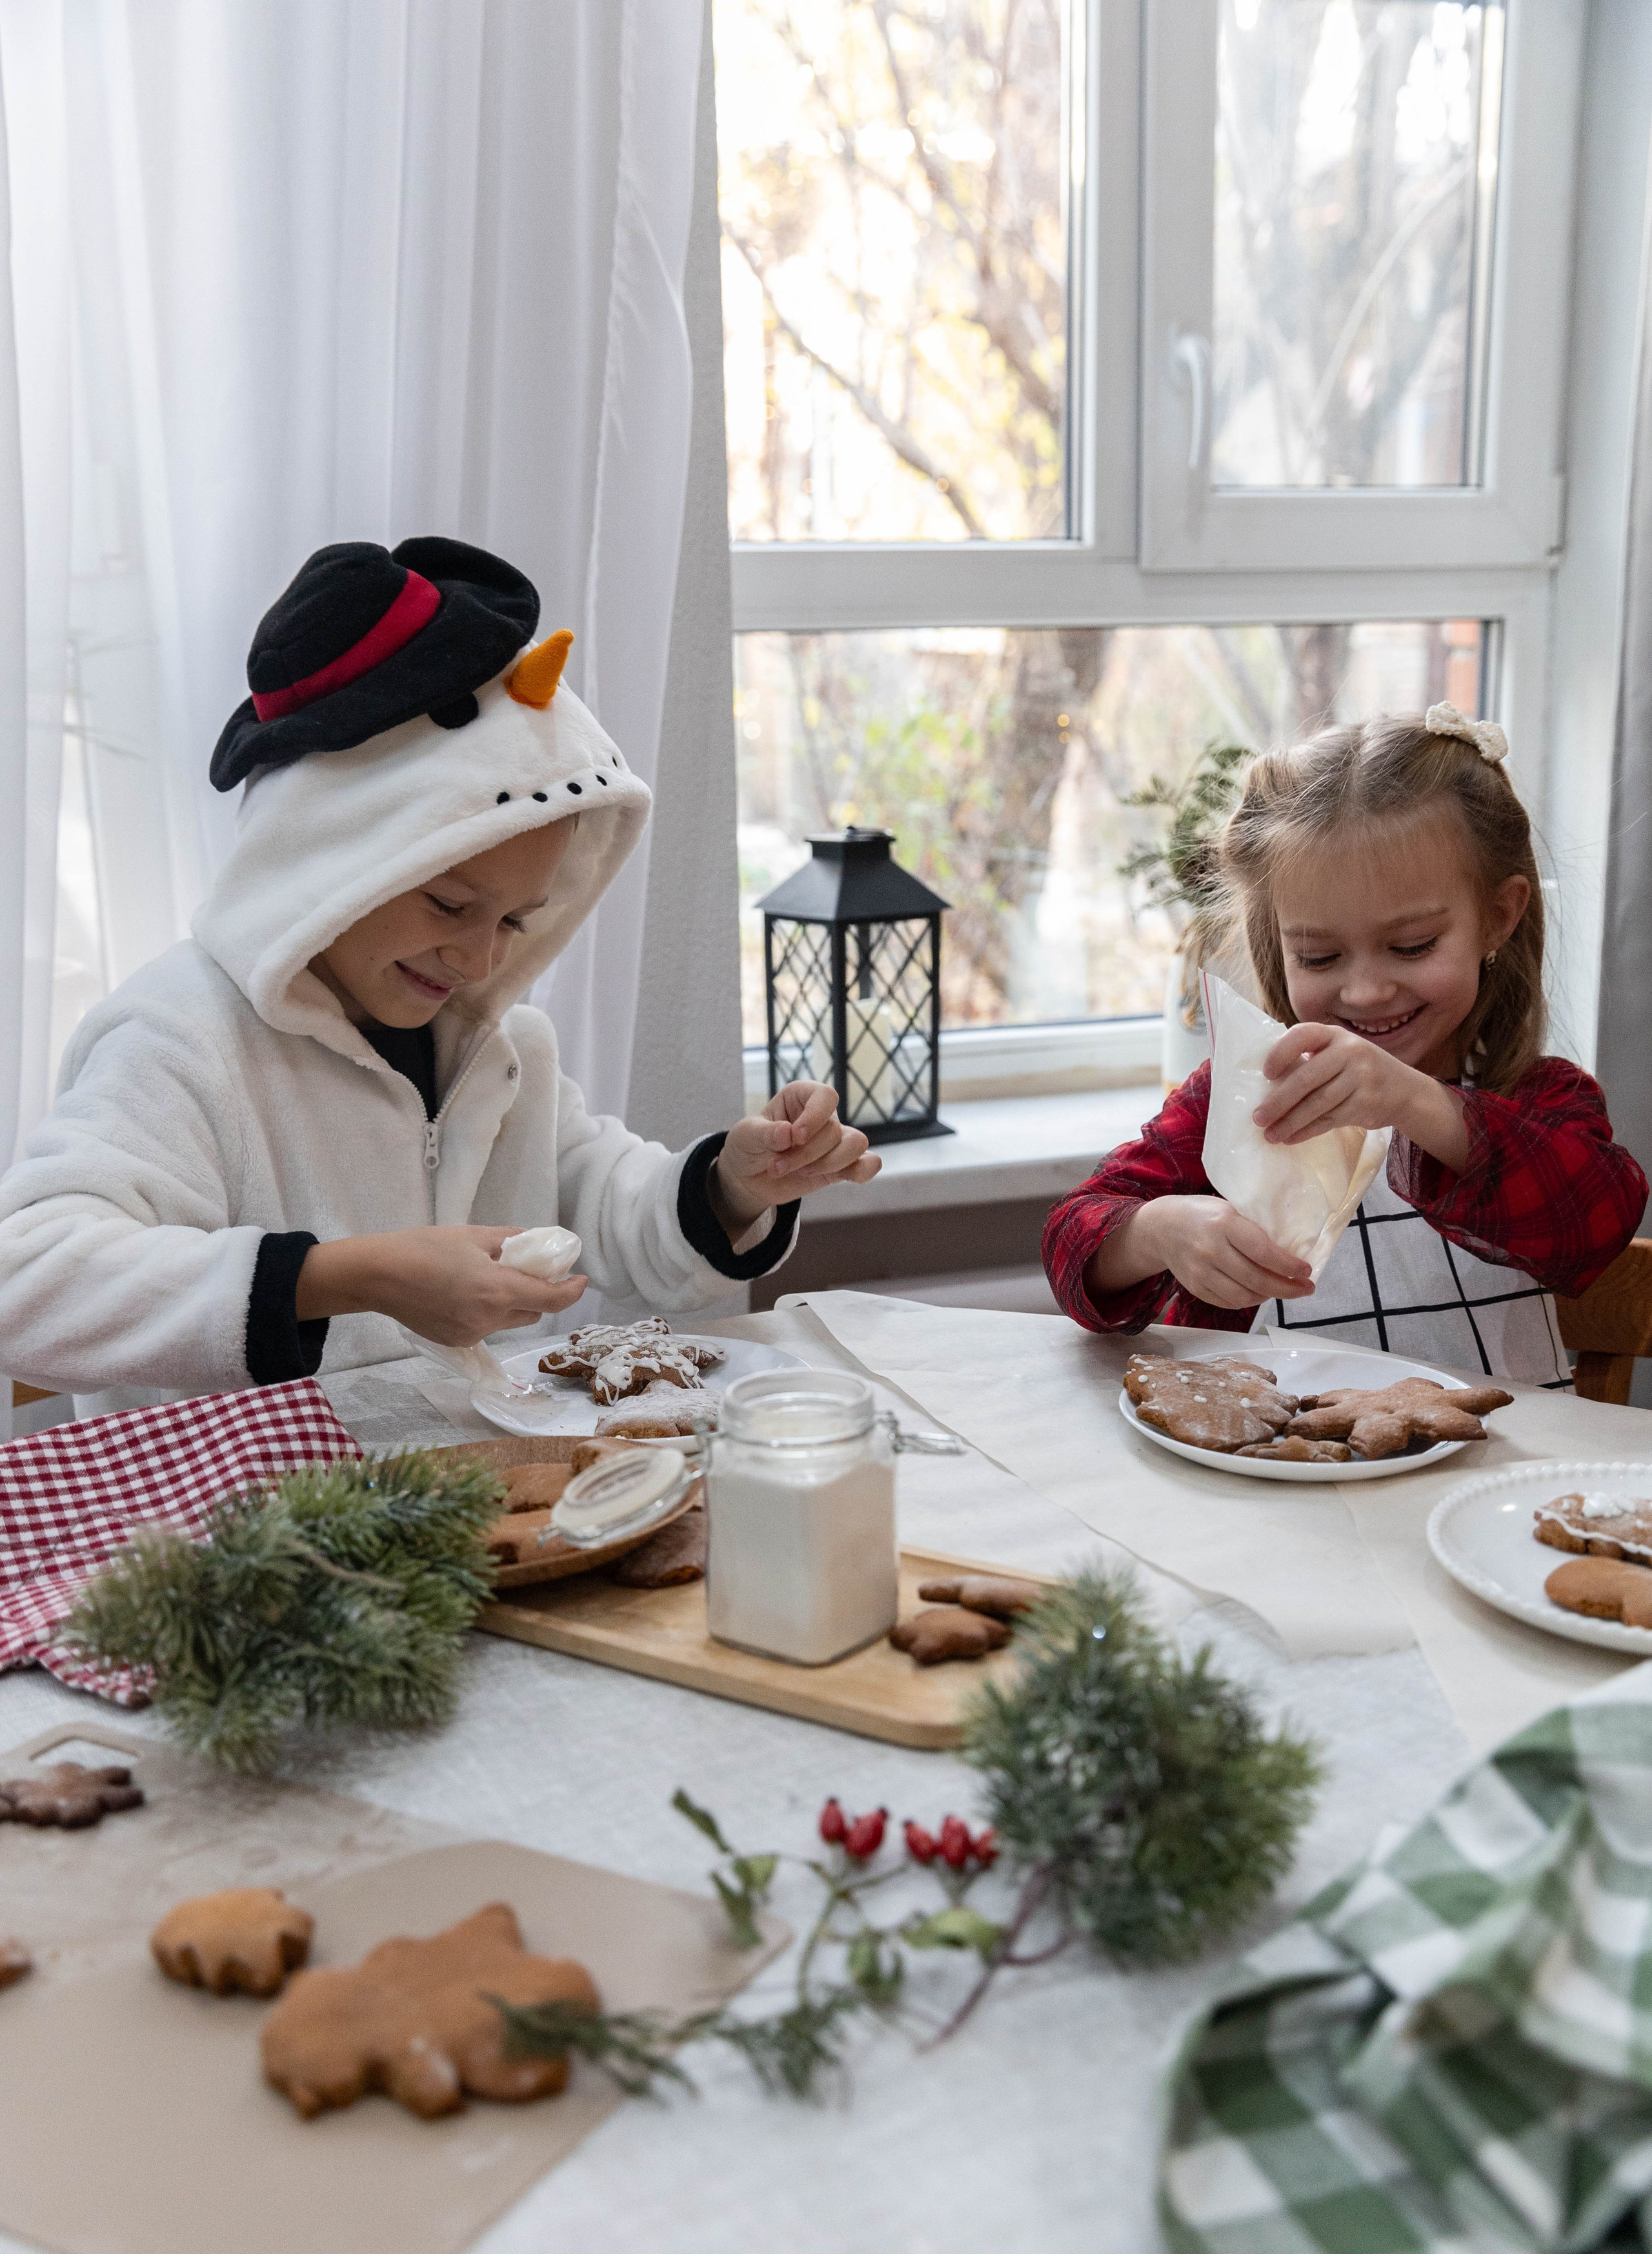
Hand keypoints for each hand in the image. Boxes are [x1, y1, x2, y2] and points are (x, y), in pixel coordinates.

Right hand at [295, 1226, 587, 1345]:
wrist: (378, 1276)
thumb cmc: (424, 1248)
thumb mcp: (474, 1235)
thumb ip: (511, 1241)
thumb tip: (536, 1243)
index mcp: (498, 1291)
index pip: (551, 1299)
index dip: (571, 1290)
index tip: (580, 1279)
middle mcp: (490, 1319)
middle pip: (532, 1311)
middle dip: (537, 1292)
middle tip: (528, 1268)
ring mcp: (472, 1334)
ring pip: (509, 1320)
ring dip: (512, 1302)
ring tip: (489, 1277)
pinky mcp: (457, 1341)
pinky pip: (486, 1326)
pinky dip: (488, 1311)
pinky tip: (464, 1293)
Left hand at [711, 1080, 881, 1232]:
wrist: (748, 1177)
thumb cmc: (748, 1146)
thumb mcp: (746, 1136)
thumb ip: (765, 1134)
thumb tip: (788, 1133)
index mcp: (801, 1097)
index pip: (826, 1096)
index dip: (815, 1117)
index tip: (795, 1137)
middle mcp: (822, 1116)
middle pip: (833, 1130)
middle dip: (806, 1154)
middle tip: (777, 1166)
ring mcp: (834, 1142)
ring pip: (855, 1145)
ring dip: (827, 1164)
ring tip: (800, 1172)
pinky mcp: (840, 1167)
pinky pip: (867, 1164)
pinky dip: (862, 1171)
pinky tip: (840, 1177)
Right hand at [1093, 1195, 1312, 1310]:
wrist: (1161, 1227)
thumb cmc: (1202, 1214)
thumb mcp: (1227, 1208)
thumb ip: (1252, 1227)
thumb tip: (1289, 1249)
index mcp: (1223, 1224)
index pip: (1262, 1251)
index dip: (1288, 1265)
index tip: (1307, 1270)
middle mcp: (1211, 1250)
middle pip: (1256, 1279)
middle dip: (1287, 1288)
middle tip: (1306, 1288)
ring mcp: (1201, 1272)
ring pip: (1244, 1296)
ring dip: (1270, 1297)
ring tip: (1286, 1291)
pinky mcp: (1195, 1287)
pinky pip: (1228, 1302)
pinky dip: (1249, 1301)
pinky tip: (1261, 1294)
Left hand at [1253, 1023, 1467, 1168]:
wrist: (1405, 1091)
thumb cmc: (1359, 1071)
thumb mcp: (1340, 1054)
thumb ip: (1311, 1060)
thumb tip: (1266, 1088)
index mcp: (1335, 1035)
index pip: (1303, 1035)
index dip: (1281, 1053)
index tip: (1266, 1074)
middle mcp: (1350, 1052)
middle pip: (1306, 1079)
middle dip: (1278, 1102)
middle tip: (1257, 1118)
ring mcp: (1361, 1078)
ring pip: (1316, 1104)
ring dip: (1289, 1122)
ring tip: (1270, 1134)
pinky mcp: (1366, 1104)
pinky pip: (1329, 1120)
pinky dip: (1306, 1131)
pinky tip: (1291, 1137)